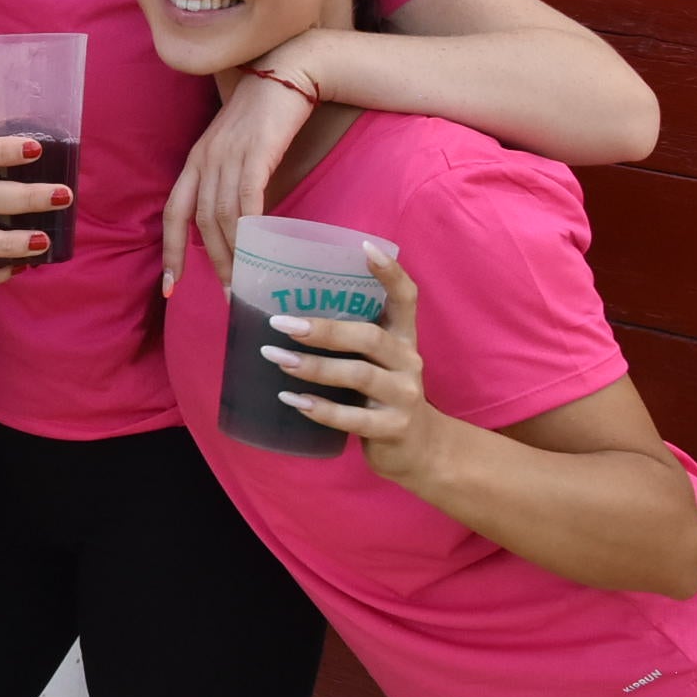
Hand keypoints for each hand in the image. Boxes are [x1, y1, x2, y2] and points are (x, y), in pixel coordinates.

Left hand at [162, 65, 313, 293]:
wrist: (288, 72)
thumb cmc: (265, 115)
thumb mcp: (237, 150)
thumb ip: (230, 183)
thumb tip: (240, 227)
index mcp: (195, 161)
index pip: (174, 212)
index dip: (170, 250)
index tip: (171, 285)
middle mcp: (205, 160)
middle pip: (200, 222)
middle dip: (212, 263)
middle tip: (228, 296)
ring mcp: (228, 155)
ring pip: (223, 216)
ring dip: (234, 254)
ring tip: (246, 283)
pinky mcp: (256, 152)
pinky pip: (248, 198)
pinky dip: (250, 227)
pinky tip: (258, 250)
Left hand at [258, 244, 455, 487]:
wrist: (420, 449)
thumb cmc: (382, 393)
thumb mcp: (375, 361)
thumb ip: (348, 337)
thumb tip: (280, 310)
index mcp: (403, 337)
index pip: (406, 297)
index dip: (389, 272)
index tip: (364, 246)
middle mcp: (409, 361)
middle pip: (369, 336)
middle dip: (323, 329)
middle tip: (279, 323)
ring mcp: (404, 396)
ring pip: (358, 375)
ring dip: (313, 367)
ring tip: (276, 358)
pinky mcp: (394, 428)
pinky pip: (353, 418)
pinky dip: (320, 409)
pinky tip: (292, 400)